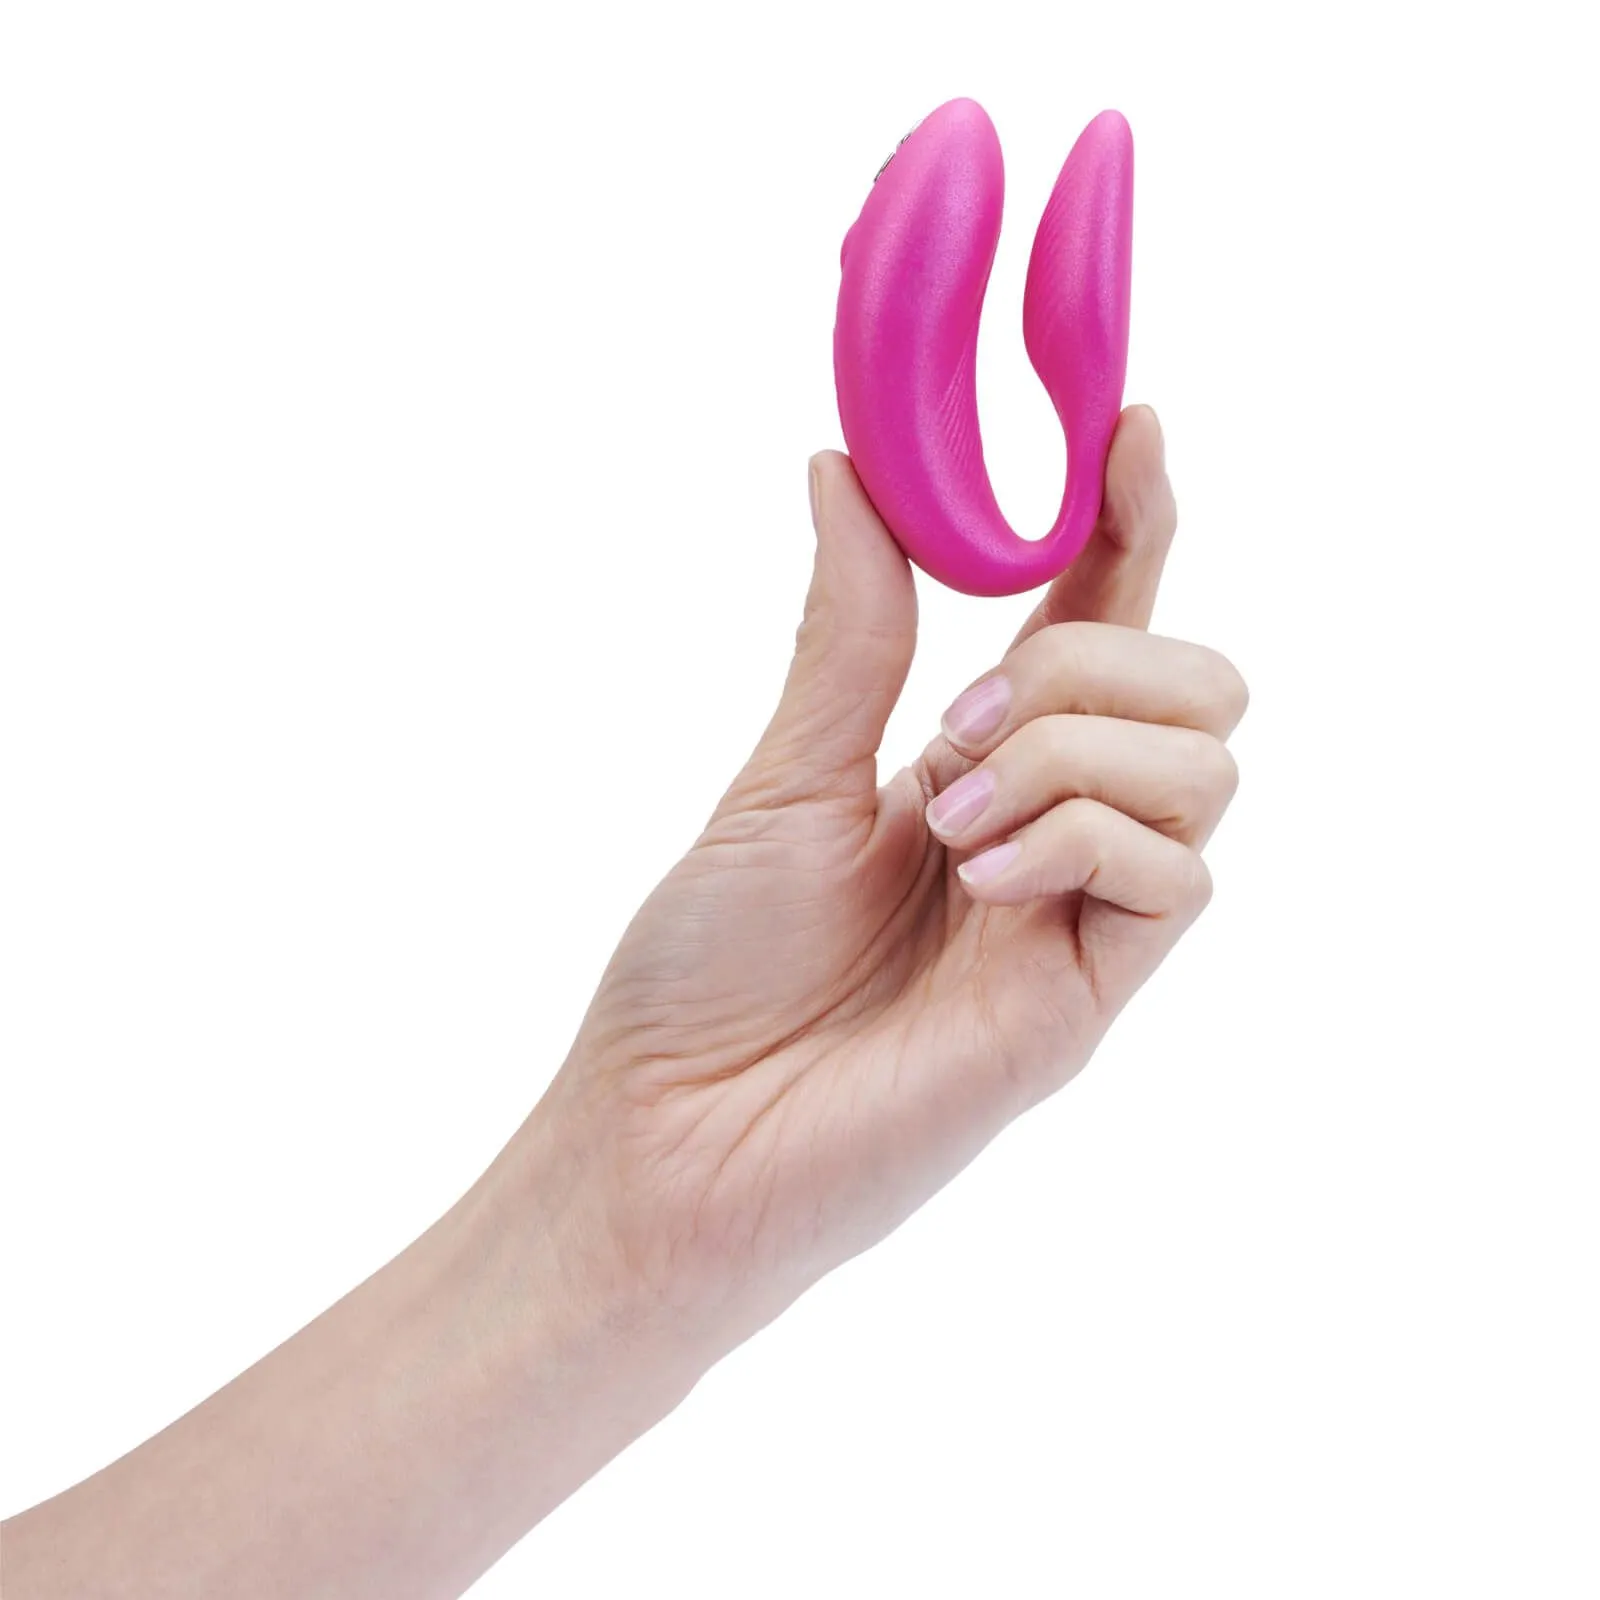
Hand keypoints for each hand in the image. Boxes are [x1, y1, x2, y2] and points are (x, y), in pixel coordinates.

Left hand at [517, 406, 1247, 1355]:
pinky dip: (1077, 837)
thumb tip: (844, 468)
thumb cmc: (711, 969)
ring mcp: (1080, 914)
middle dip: (1092, 659)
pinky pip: (1174, 872)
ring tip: (945, 822)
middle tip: (958, 719)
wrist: (674, 1134)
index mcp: (981, 764)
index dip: (1132, 520)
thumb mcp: (785, 771)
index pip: (1103, 620)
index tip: (1129, 425)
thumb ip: (851, 631)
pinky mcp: (1091, 998)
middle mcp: (1052, 829)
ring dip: (1070, 750)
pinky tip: (978, 880)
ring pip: (1205, 761)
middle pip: (1198, 682)